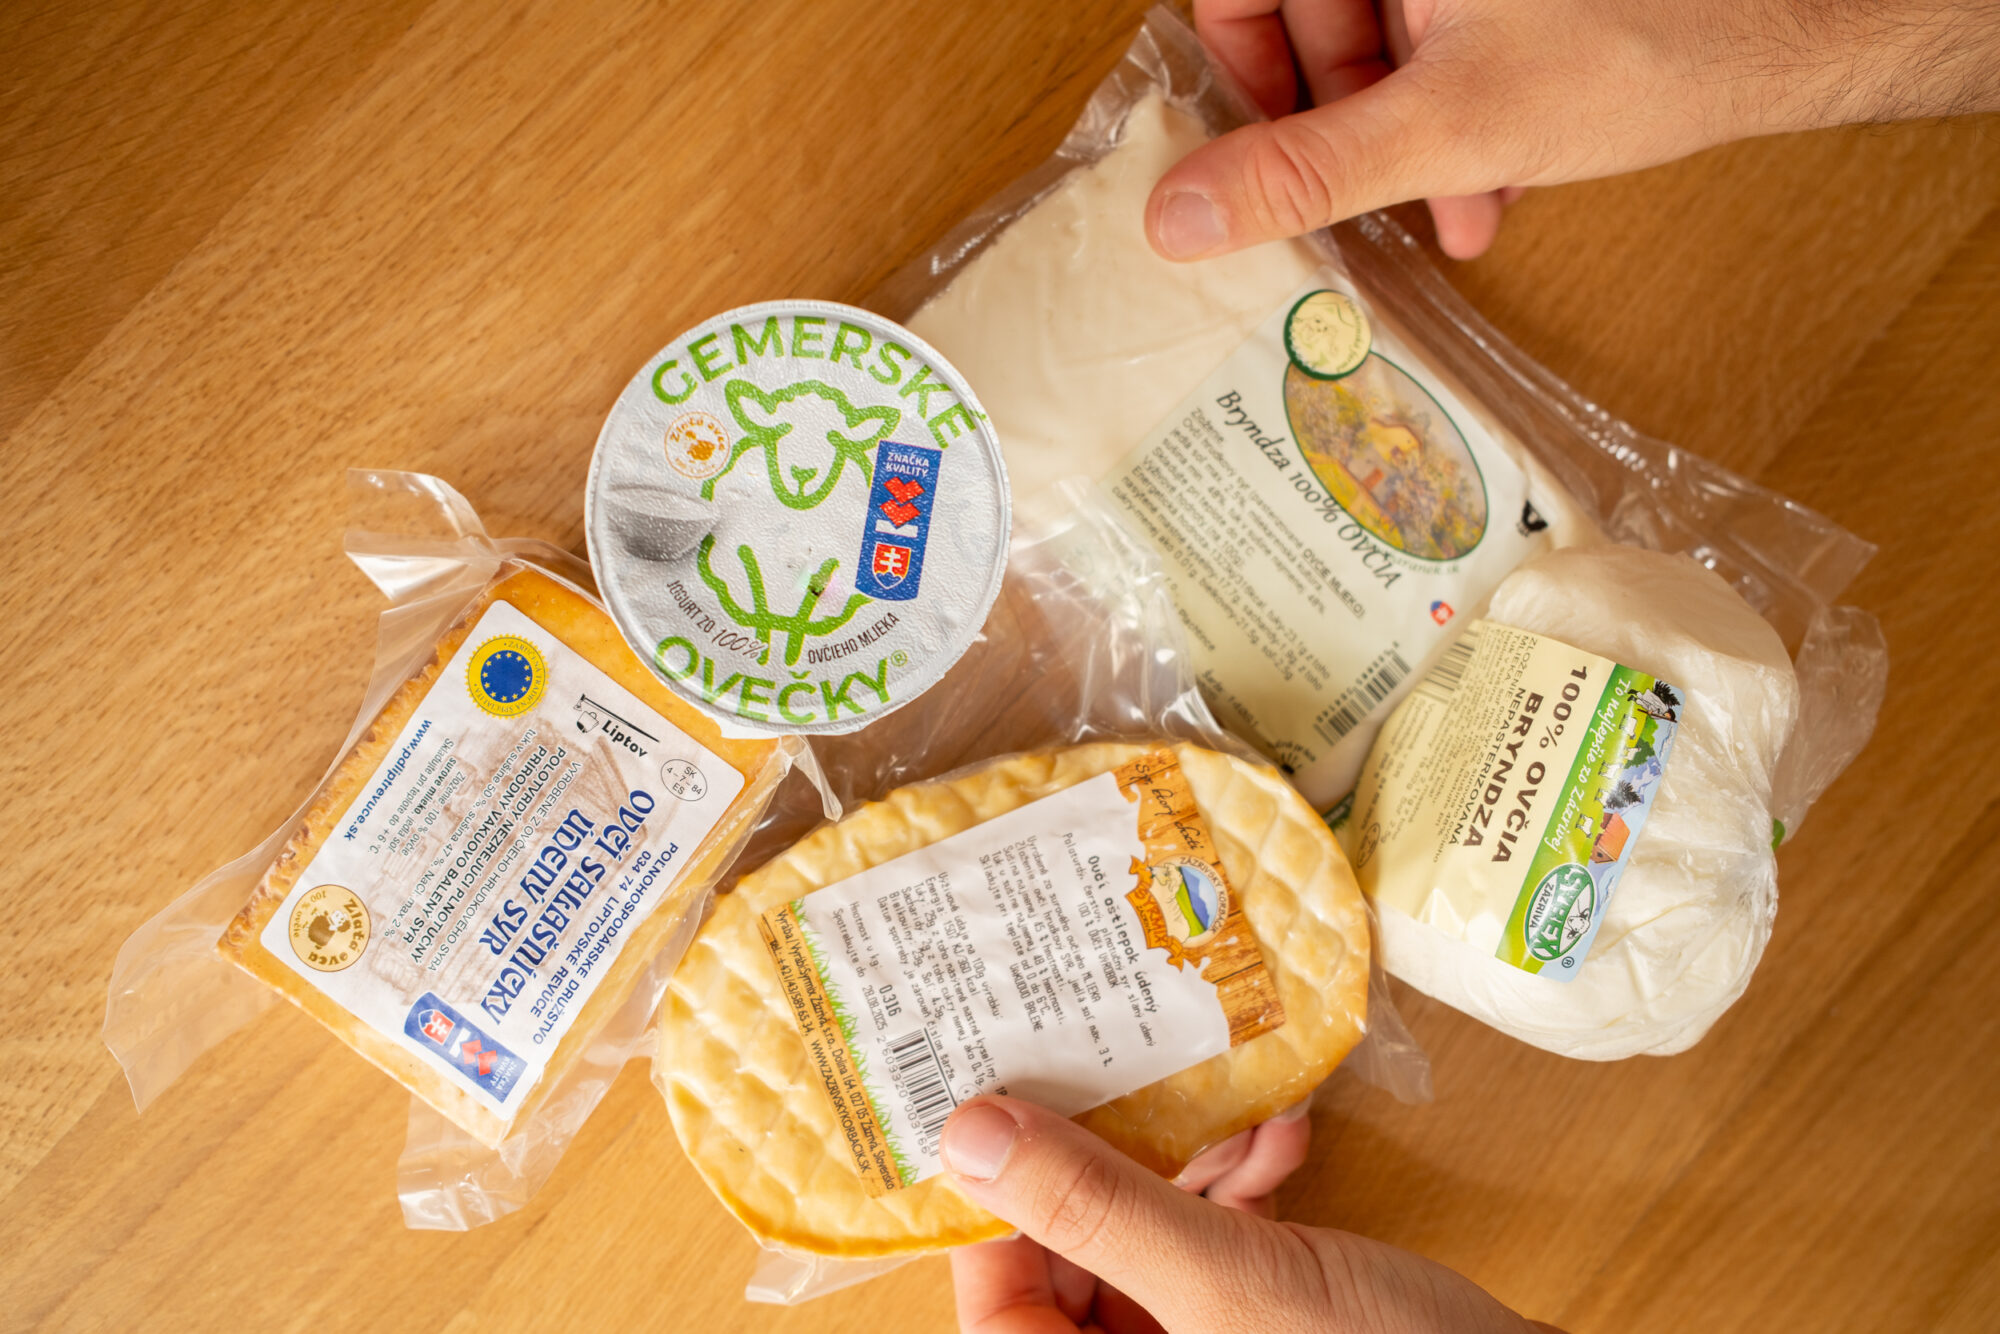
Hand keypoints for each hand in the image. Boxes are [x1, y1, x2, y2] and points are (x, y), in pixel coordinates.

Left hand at [943, 1095, 1555, 1333]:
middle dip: (1107, 1169)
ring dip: (1188, 1169)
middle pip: (1072, 1267)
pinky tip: (1286, 1140)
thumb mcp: (1225, 1284)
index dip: (995, 1208)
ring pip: (1149, 1249)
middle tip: (1121, 1077)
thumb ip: (1095, 1209)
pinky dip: (1245, 1196)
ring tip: (1231, 1110)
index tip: (1006, 1102)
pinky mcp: (1269, 1331)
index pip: (996, 1309)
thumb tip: (965, 1135)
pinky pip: (1221, 1257)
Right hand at [1148, 0, 1999, 259]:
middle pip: (1310, 12)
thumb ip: (1306, 171)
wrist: (1787, 33)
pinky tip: (1485, 180)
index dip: (1234, 66)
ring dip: (1397, 134)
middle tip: (1357, 198)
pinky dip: (1447, 111)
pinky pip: (1439, 40)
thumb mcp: (1449, 126)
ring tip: (1447, 207)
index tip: (1250, 150)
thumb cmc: (1642, 43)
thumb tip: (1181, 216)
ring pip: (1381, 35)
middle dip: (1334, 121)